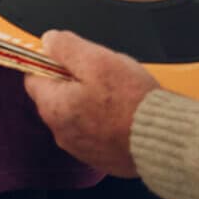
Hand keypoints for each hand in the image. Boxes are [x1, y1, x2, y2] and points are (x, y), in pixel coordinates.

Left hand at [23, 30, 157, 177]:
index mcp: (54, 107)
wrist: (164, 139)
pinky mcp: (100, 157)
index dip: (51, 61)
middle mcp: (62, 132)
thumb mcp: (97, 60)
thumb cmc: (132, 102)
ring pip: (75, 113)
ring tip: (117, 93)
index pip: (34, 77)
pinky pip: (93, 131)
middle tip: (101, 73)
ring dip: (89, 100)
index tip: (71, 56)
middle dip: (73, 80)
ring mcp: (80, 148)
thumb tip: (48, 41)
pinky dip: (103, 120)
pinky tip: (123, 113)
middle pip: (55, 95)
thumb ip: (66, 47)